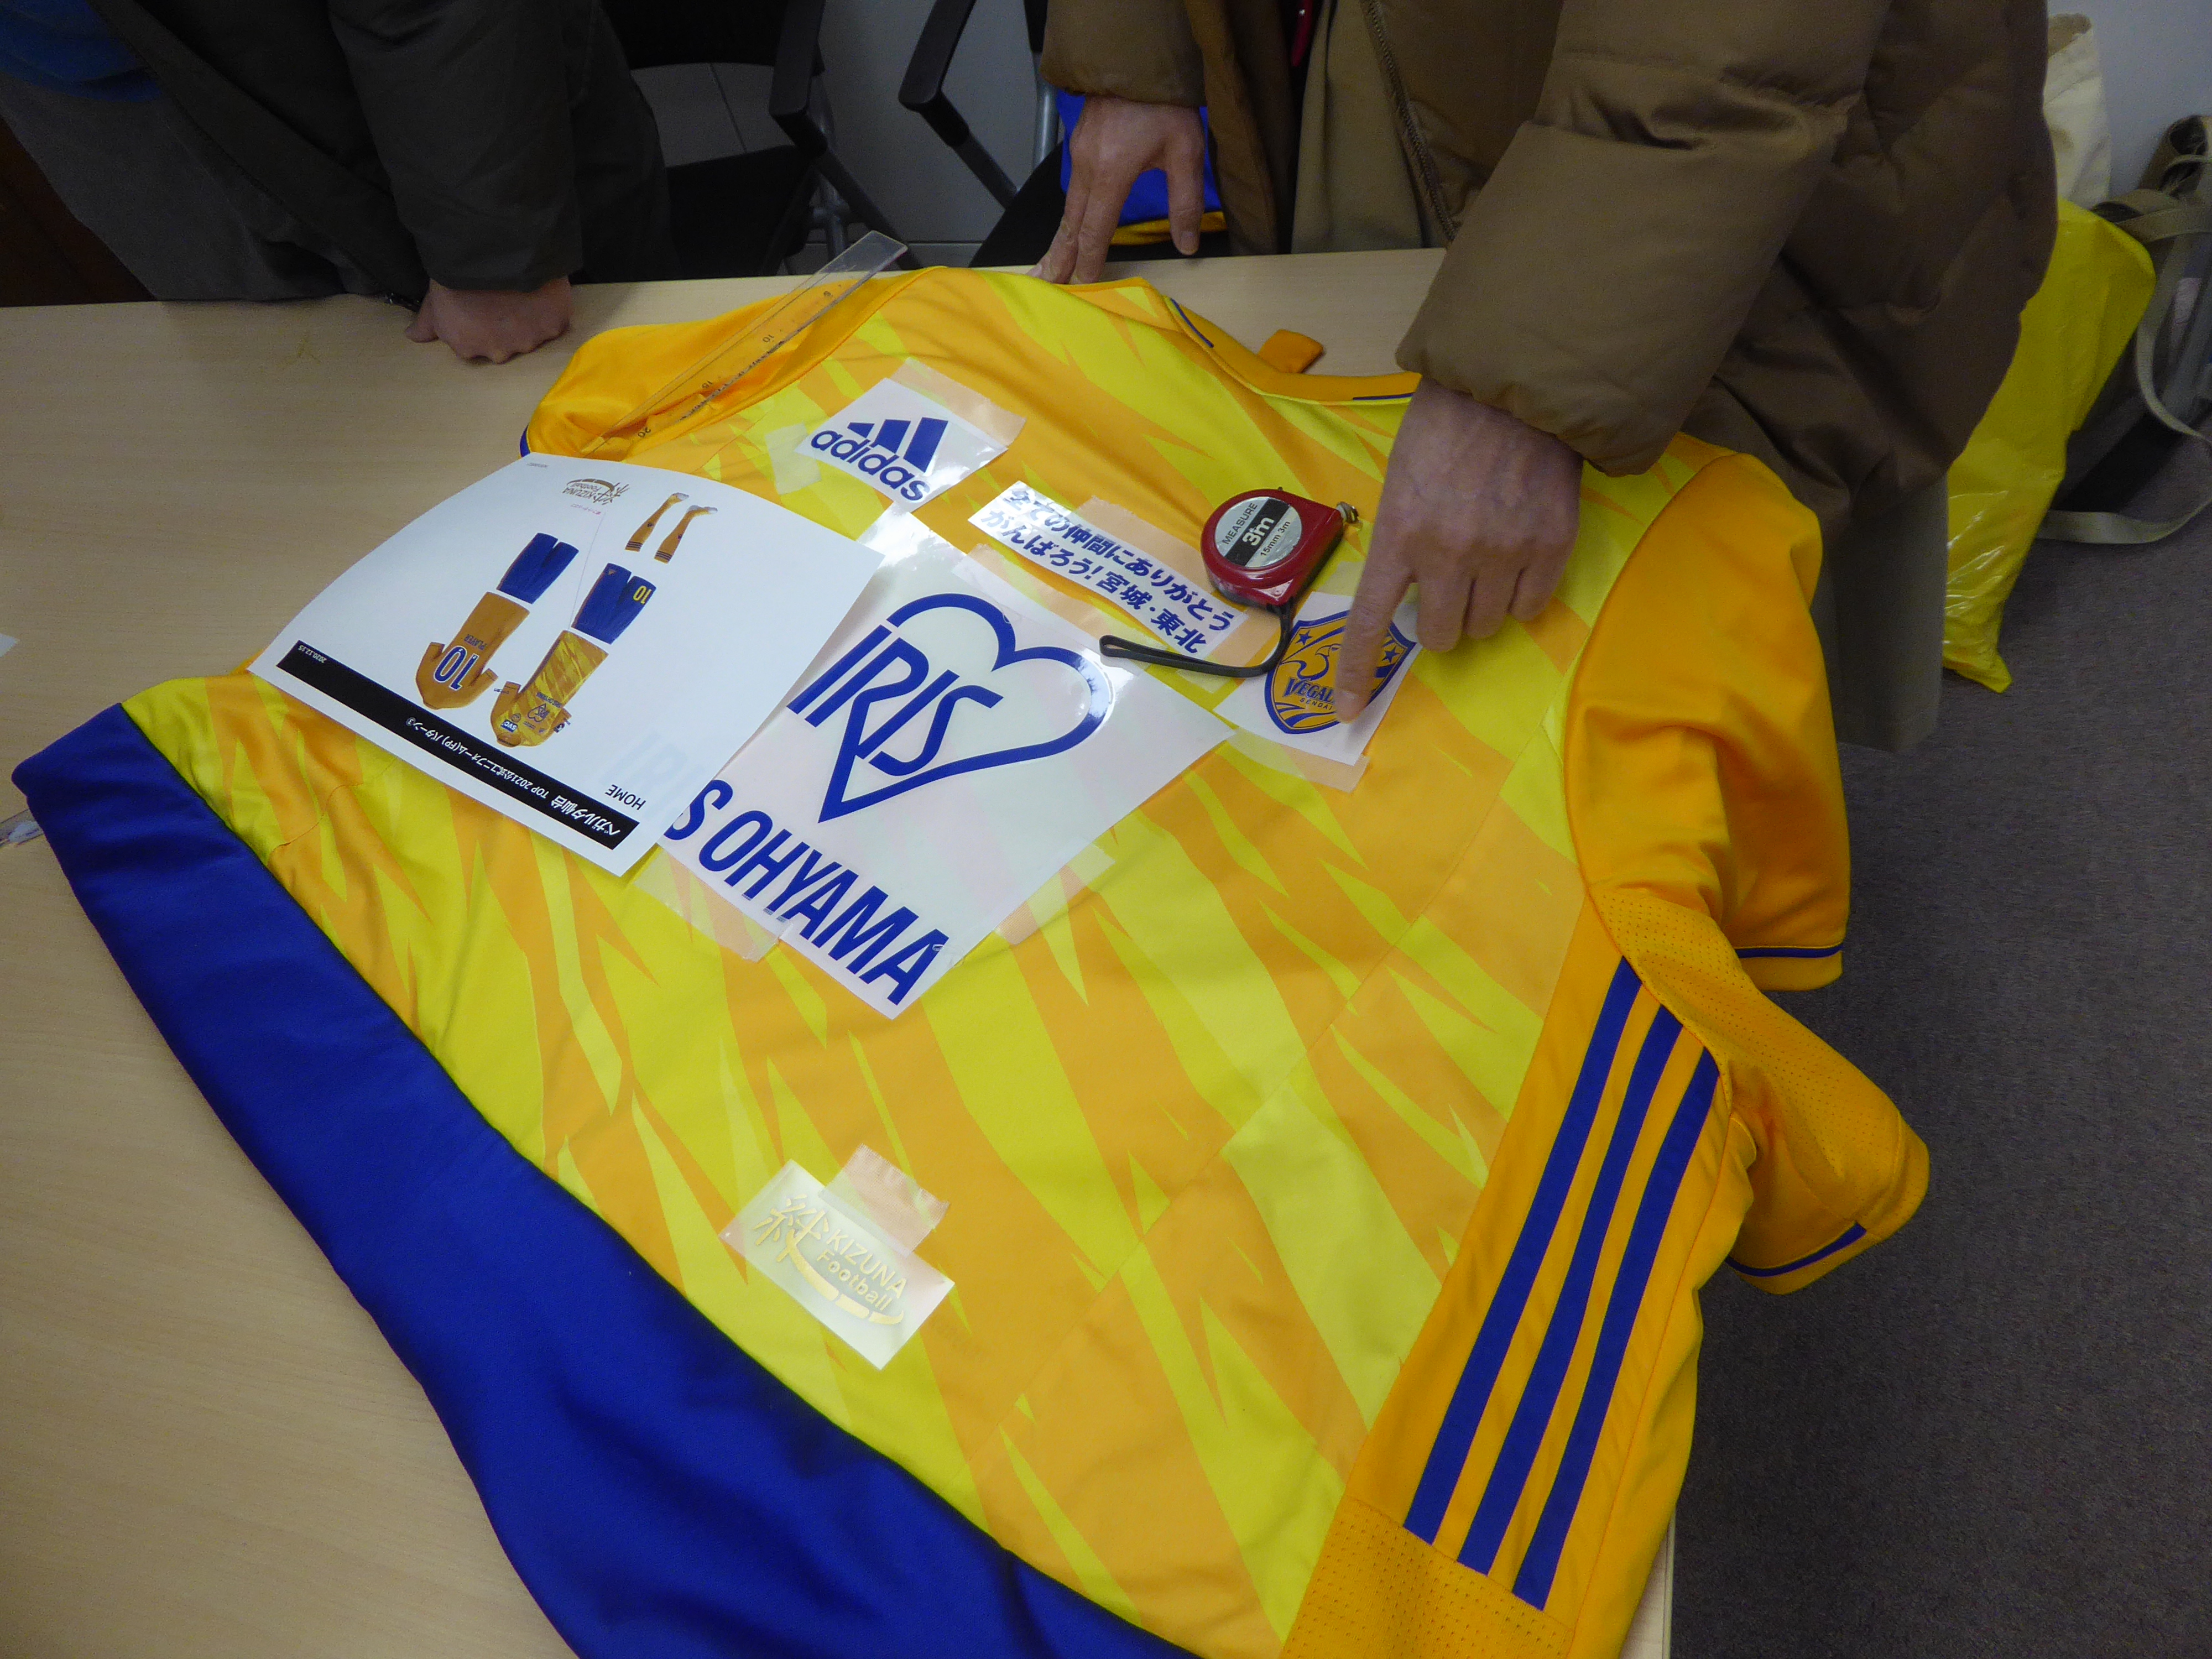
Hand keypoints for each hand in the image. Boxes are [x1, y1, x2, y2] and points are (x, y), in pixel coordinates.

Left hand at [405, 276, 571, 363]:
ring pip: (532, 334)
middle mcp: (498, 353)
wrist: (493, 252)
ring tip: (523, 291)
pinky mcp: (554, 326)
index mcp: (467, 347)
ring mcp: (528, 341)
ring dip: (530, 319)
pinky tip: (542, 291)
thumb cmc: (456, 273)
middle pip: (506, 344)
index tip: (481, 305)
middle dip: (506, 326)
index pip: (475, 344)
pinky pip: (555, 322)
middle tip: (504, 297)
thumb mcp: (434, 298)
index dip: (479, 324)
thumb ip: (427, 322)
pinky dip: (551, 310)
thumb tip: (411, 336)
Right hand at [1030, 96, 1204, 284]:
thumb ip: (1185, 202)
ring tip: (1052, 266)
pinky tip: (1068, 229)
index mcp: (1111, 173)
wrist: (1140, 57)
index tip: (1081, 286)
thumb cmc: (1165, 103)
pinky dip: (1068, 216)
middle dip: (1059, 258)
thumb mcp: (1185, 152)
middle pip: (1071, 224)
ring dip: (1060, 239)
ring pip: (1068, 208)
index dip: (1089, 261)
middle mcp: (1088, 167)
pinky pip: (1072, 189)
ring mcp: (1079, 154)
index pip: (1095, 230)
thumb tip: (1187, 246)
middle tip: (1046, 286)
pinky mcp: (1080, 144)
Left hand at [1335, 380, 1581, 720]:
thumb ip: (1401, 539)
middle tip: (1448, 583)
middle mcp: (1449, 553)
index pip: (1371, 620)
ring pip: (1486, 626)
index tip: (1345, 710)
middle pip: (1440, 634)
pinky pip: (1530, 605)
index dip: (1357, 670)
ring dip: (1481, 606)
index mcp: (1400, 534)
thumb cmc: (1447, 427)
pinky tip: (1517, 553)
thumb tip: (1409, 593)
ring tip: (1487, 558)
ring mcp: (1503, 552)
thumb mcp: (1401, 480)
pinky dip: (1521, 592)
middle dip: (1441, 618)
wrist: (1515, 385)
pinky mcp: (1549, 545)